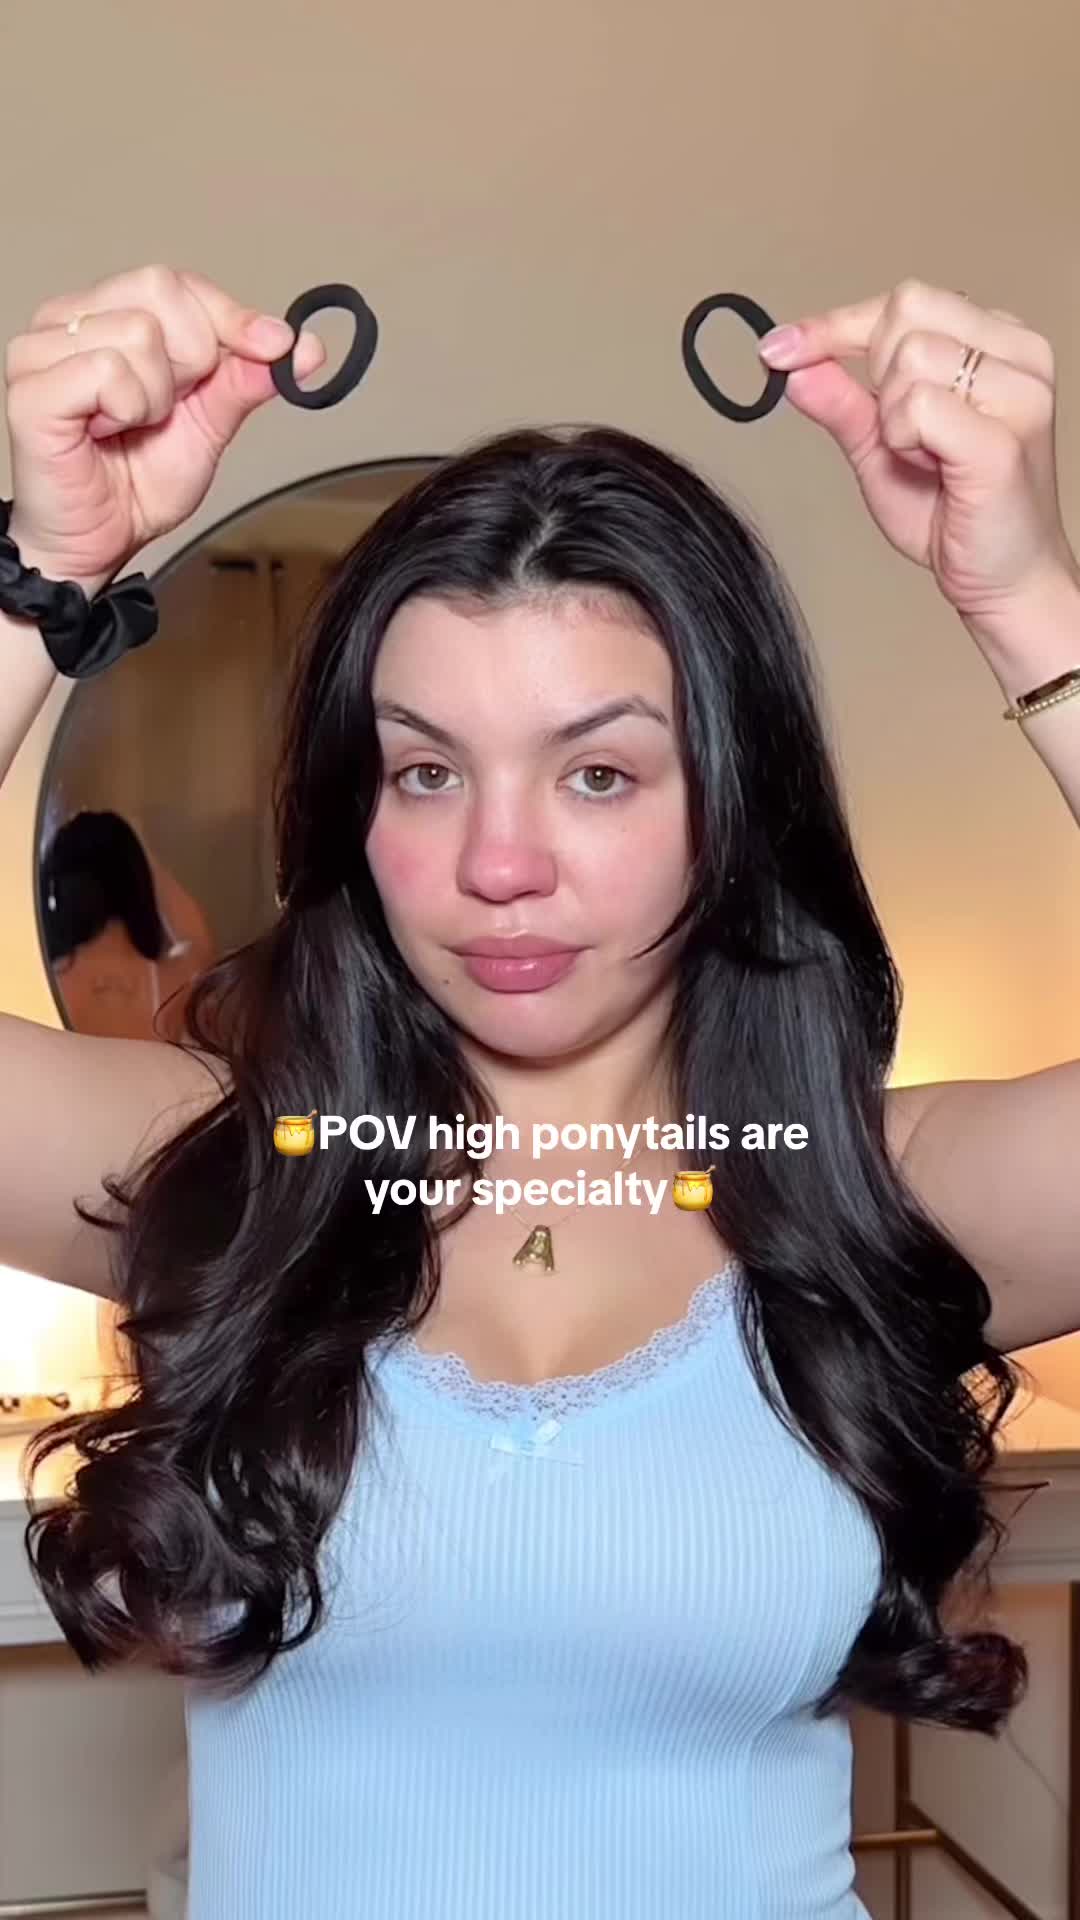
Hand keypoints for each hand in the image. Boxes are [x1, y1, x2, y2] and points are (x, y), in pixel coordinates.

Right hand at [3, 263, 325, 592]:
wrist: (99, 543)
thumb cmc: (136, 484)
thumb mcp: (209, 425)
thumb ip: (245, 380)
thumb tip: (301, 346)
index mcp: (108, 314)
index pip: (178, 282)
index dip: (231, 315)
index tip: (274, 347)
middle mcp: (69, 319)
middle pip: (161, 290)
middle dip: (190, 360)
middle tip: (165, 409)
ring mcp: (42, 349)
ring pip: (139, 333)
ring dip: (155, 397)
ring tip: (130, 427)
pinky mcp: (32, 388)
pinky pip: (106, 371)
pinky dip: (126, 409)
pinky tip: (106, 432)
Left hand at [757, 277, 1079, 639]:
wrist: (1004, 580)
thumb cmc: (958, 515)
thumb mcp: (882, 450)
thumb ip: (843, 403)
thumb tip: (795, 365)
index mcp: (997, 342)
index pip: (904, 300)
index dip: (835, 324)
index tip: (780, 350)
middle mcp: (1018, 352)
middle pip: (904, 314)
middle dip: (878, 377)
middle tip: (905, 436)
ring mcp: (1019, 391)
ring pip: (908, 357)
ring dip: (893, 417)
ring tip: (927, 456)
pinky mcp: (1003, 437)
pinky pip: (917, 405)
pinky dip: (904, 439)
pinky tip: (934, 467)